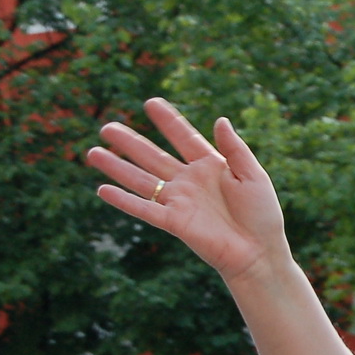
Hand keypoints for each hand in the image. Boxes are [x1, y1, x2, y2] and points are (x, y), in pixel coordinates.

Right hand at [89, 98, 291, 283]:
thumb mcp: (254, 175)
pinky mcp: (174, 222)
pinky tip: (102, 189)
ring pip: (141, 180)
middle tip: (106, 127)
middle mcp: (189, 181)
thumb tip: (220, 119)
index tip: (150, 102)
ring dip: (117, 167)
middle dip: (130, 141)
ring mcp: (179, 201)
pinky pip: (144, 209)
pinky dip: (123, 200)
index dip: (168, 121)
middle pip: (153, 156)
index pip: (184, 138)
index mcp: (210, 166)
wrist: (258, 251)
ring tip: (93, 152)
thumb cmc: (262, 215)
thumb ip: (235, 149)